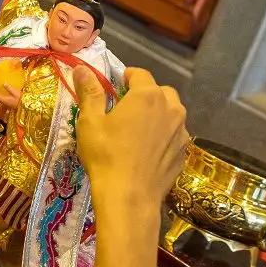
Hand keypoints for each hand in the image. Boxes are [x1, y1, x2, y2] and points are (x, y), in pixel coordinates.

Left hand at [0, 79, 22, 107]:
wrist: (27, 107)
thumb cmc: (22, 100)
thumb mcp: (16, 93)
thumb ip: (10, 88)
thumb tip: (4, 83)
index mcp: (3, 99)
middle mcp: (3, 101)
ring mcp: (6, 101)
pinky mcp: (8, 100)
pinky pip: (1, 94)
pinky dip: (0, 90)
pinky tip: (2, 86)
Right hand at [73, 68, 189, 266]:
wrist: (129, 198)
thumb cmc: (106, 156)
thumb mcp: (91, 122)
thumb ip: (90, 92)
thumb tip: (82, 68)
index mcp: (148, 95)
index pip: (139, 74)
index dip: (126, 77)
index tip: (115, 86)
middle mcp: (171, 108)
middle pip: (160, 92)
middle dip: (145, 95)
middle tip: (126, 110)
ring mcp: (181, 132)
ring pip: (171, 114)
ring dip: (158, 115)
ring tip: (138, 131)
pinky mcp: (183, 153)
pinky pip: (174, 136)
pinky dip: (164, 137)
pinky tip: (148, 152)